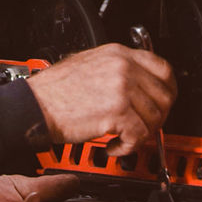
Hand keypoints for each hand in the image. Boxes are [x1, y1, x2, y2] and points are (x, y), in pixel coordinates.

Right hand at [25, 43, 175, 154]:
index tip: (163, 103)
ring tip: (122, 138)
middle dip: (157, 117)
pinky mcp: (117, 112)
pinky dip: (128, 147)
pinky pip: (140, 135)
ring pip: (155, 118)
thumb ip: (116, 70)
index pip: (163, 68)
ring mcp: (122, 88)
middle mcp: (123, 68)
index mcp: (118, 54)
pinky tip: (113, 146)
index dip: (168, 90)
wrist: (33, 107)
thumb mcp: (88, 64)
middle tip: (142, 126)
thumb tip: (137, 85)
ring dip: (141, 134)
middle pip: (165, 95)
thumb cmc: (53, 91)